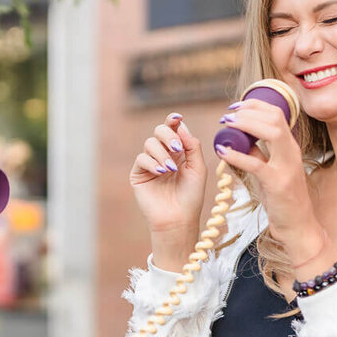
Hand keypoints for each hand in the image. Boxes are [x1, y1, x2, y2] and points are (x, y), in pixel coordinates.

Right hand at [130, 114, 207, 267]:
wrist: (178, 218)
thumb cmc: (191, 196)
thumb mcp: (198, 168)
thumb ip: (192, 146)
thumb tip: (181, 126)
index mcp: (179, 152)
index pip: (174, 130)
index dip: (173, 121)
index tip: (177, 118)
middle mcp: (164, 155)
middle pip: (159, 131)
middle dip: (168, 135)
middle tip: (176, 147)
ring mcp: (150, 164)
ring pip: (149, 143)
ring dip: (162, 153)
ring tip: (170, 169)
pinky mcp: (139, 174)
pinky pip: (141, 158)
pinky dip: (152, 162)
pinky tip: (161, 172)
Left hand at [213, 100, 326, 269]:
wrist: (297, 225)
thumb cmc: (282, 198)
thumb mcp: (269, 170)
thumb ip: (258, 153)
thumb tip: (240, 138)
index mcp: (289, 146)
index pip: (276, 113)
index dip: (254, 105)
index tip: (234, 107)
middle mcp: (291, 152)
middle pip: (275, 117)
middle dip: (249, 111)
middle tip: (228, 116)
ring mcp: (286, 167)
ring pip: (272, 133)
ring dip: (246, 125)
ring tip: (227, 125)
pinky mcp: (278, 183)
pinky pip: (256, 164)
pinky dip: (237, 155)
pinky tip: (223, 152)